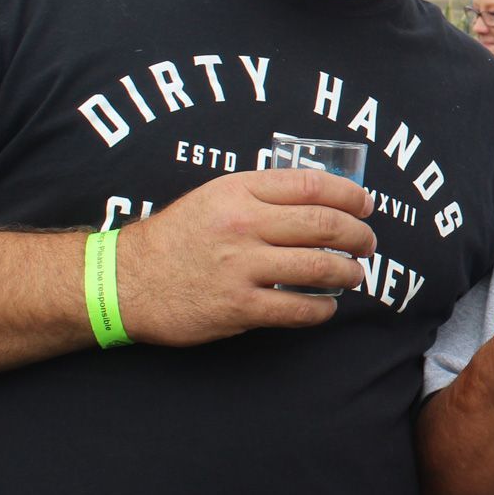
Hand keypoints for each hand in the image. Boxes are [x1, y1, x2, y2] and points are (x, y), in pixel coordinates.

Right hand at [115, 168, 376, 345]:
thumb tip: (321, 196)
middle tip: (368, 244)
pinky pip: (297, 308)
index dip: (350, 195)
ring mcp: (241, 267)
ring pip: (319, 267)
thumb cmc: (177, 237)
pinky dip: (321, 308)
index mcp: (239, 191)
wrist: (125, 281)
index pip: (312, 185)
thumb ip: (262, 194)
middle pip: (324, 224)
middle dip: (358, 235)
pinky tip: (326, 306)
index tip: (366, 205)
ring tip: (354, 274)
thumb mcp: (215, 196)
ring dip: (348, 272)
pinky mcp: (239, 306)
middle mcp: (243, 224)